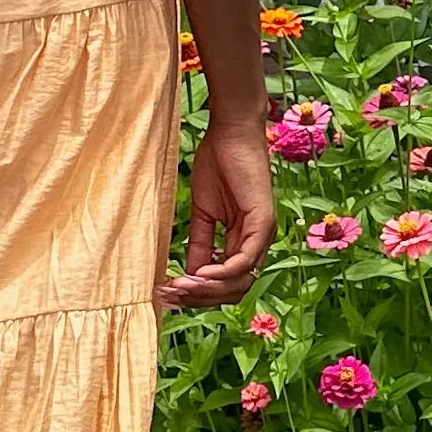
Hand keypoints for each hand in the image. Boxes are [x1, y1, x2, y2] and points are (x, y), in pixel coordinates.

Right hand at [160, 117, 275, 311]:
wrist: (230, 133)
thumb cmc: (218, 165)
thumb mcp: (203, 213)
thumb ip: (200, 243)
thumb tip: (188, 274)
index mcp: (243, 241)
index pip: (226, 283)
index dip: (198, 294)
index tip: (167, 292)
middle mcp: (257, 243)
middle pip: (233, 290)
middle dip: (200, 298)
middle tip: (169, 296)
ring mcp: (263, 234)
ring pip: (240, 282)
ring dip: (208, 290)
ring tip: (179, 287)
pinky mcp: (263, 223)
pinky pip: (244, 260)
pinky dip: (221, 272)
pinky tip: (199, 274)